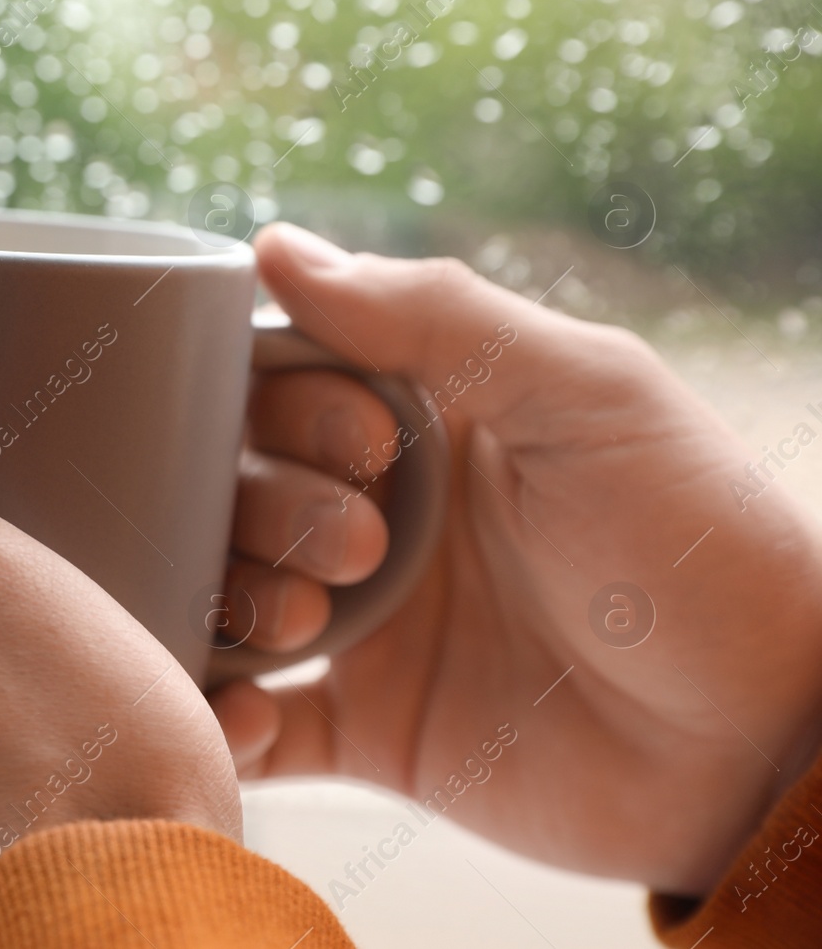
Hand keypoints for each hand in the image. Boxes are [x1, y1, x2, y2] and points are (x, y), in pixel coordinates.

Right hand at [212, 224, 821, 894]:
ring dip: (235, 600)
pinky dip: (225, 719)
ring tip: (310, 629)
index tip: (368, 442)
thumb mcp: (585, 395)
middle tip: (362, 551)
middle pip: (237, 482)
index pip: (283, 377)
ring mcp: (367, 624)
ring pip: (227, 591)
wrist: (762, 741)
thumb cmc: (695, 545)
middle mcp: (378, 513)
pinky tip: (254, 713)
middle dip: (269, 507)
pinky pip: (254, 723)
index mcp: (425, 421)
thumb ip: (435, 315)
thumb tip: (273, 246)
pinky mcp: (367, 729)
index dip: (287, 399)